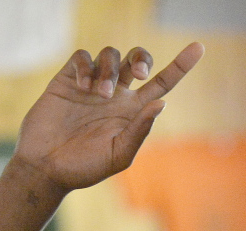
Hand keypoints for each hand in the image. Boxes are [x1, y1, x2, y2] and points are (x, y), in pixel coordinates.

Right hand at [15, 43, 203, 190]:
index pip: (162, 83)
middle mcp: (116, 94)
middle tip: (140, 74)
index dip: (180, 65)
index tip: (199, 48)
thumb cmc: (84, 167)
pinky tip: (83, 86)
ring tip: (100, 94)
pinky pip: (83, 57)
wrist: (46, 167)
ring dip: (110, 69)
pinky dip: (87, 66)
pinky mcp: (68, 79)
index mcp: (133, 112)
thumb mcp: (119, 155)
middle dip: (142, 58)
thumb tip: (161, 103)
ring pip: (111, 55)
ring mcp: (92, 84)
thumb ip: (140, 130)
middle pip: (138, 60)